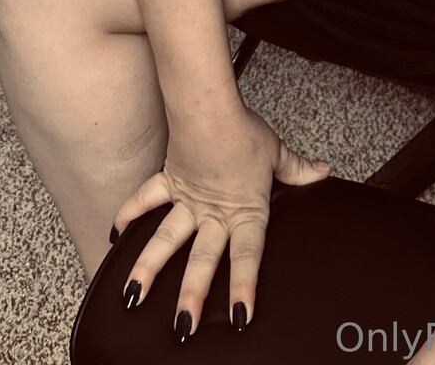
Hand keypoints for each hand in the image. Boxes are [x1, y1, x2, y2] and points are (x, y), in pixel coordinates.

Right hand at [113, 101, 329, 340]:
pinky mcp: (169, 181)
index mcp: (244, 209)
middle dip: (192, 295)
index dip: (245, 286)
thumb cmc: (243, 129)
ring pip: (166, 240)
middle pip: (202, 259)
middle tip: (183, 326)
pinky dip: (129, 213)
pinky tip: (115, 234)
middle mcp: (213, 211)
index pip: (247, 255)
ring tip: (133, 296)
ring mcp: (188, 199)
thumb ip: (296, 169)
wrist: (209, 107)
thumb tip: (320, 172)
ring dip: (148, 268)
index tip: (240, 316)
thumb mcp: (275, 152)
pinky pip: (145, 200)